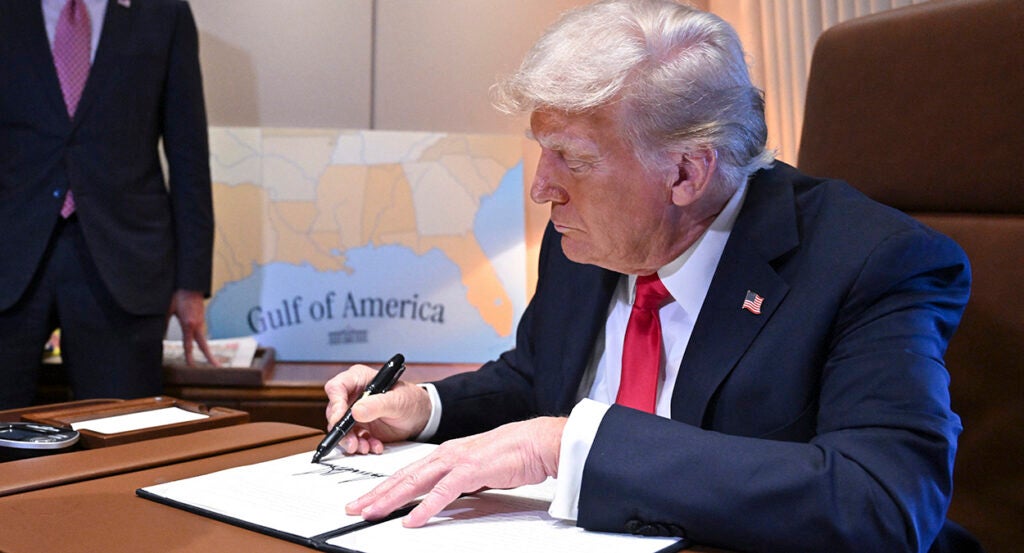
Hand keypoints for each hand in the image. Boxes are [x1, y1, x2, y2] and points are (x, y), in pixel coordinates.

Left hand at [168, 289, 217, 366]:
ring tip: (210, 360)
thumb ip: (163, 323)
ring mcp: (201, 321)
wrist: (190, 283)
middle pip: (204, 345)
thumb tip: (157, 334)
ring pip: (203, 339)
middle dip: (210, 357)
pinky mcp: (201, 318)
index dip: (189, 357)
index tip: (191, 366)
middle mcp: (197, 324)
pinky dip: (201, 341)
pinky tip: (199, 344)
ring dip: (206, 349)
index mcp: (188, 324)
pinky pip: (201, 332)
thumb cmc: (179, 294)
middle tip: (217, 367)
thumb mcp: (167, 309)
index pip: (189, 345)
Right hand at [324, 364, 431, 453]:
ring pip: (341, 428)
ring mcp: (355, 412)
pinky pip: (353, 438)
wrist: (420, 416)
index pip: (336, 388)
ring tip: (365, 447)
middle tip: (352, 442)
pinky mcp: (359, 427)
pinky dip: (362, 445)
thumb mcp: (397, 401)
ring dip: (351, 441)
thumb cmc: (410, 400)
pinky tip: (375, 446)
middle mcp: (353, 395)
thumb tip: (356, 411)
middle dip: (342, 430)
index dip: (335, 403)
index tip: (340, 419)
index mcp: (359, 379)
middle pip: (334, 411)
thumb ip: (377, 405)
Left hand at [346, 416, 564, 526]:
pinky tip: (411, 519)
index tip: (366, 499)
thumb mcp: (476, 470)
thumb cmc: (512, 454)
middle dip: (376, 494)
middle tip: (354, 508)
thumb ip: (457, 482)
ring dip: (391, 499)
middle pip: (403, 477)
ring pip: (415, 482)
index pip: (408, 472)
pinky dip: (425, 507)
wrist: (536, 441)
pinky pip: (443, 493)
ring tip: (371, 512)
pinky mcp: (471, 471)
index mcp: (446, 454)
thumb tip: (442, 498)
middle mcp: (446, 455)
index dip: (384, 487)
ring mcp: (457, 461)